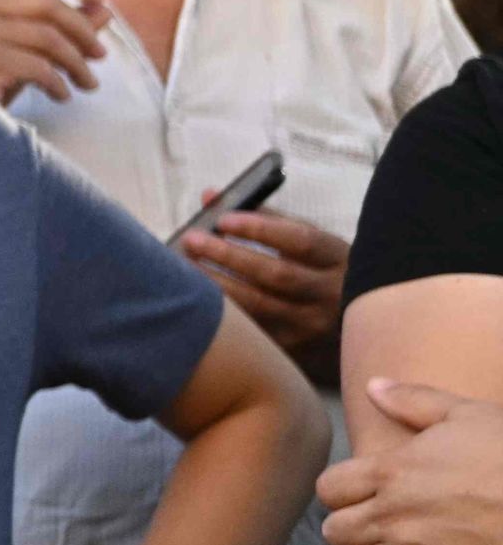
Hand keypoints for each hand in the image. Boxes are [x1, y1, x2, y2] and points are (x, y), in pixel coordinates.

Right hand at [0, 0, 111, 102]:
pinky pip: (37, 65)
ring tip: (87, 83)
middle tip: (100, 55)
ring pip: (47, 36)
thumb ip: (57, 25)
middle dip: (83, 30)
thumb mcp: (19, 45)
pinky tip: (61, 95)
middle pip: (46, 3)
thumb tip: (103, 8)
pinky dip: (58, 83)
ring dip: (76, 63)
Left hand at [178, 210, 345, 355]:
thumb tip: (209, 196)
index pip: (300, 241)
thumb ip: (261, 217)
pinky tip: (198, 297)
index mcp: (338, 258)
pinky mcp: (296, 348)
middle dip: (229, 256)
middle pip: (277, 274)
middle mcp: (332, 294)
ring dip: (218, 284)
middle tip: (192, 240)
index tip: (222, 219)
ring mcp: (314, 325)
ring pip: (260, 305)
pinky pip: (252, 329)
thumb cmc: (319, 270)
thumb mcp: (307, 240)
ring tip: (186, 266)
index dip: (259, 229)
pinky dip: (224, 311)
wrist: (357, 324)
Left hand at [321, 380, 502, 544]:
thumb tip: (373, 386)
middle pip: (336, 534)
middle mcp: (394, 515)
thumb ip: (415, 401)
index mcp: (392, 471)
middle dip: (354, 534)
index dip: (342, 496)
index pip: (328, 490)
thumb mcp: (471, 416)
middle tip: (378, 534)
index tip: (363, 499)